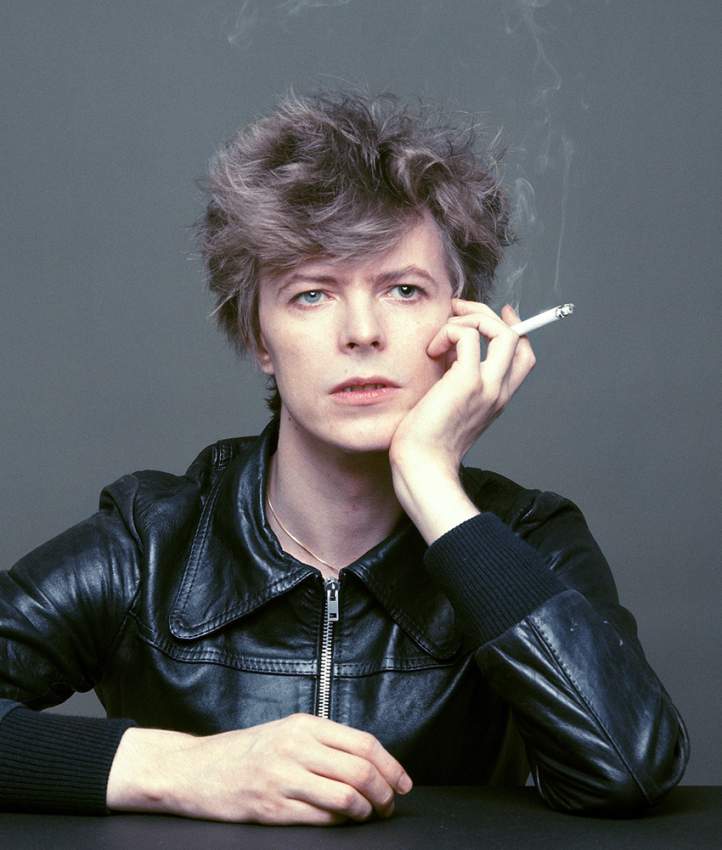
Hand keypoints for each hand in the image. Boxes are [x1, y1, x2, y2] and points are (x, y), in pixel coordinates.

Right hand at [107, 713, 412, 824]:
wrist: (198, 769)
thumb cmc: (248, 752)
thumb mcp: (287, 732)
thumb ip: (324, 742)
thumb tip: (370, 762)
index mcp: (305, 725)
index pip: (364, 743)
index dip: (391, 766)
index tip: (403, 783)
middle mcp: (296, 747)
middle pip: (361, 770)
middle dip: (384, 792)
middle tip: (389, 805)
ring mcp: (283, 777)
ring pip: (345, 795)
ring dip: (366, 810)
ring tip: (369, 815)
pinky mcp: (272, 807)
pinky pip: (320, 817)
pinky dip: (340, 822)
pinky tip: (343, 821)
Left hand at [389, 300, 535, 476]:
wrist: (422, 465)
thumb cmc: (425, 440)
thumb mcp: (447, 403)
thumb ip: (454, 378)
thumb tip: (446, 347)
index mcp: (498, 397)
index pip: (522, 354)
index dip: (512, 328)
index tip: (492, 313)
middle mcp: (500, 391)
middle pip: (517, 337)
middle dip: (489, 313)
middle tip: (459, 308)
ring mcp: (488, 386)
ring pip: (501, 331)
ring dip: (469, 319)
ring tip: (442, 335)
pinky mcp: (467, 382)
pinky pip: (467, 335)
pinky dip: (449, 331)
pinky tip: (431, 351)